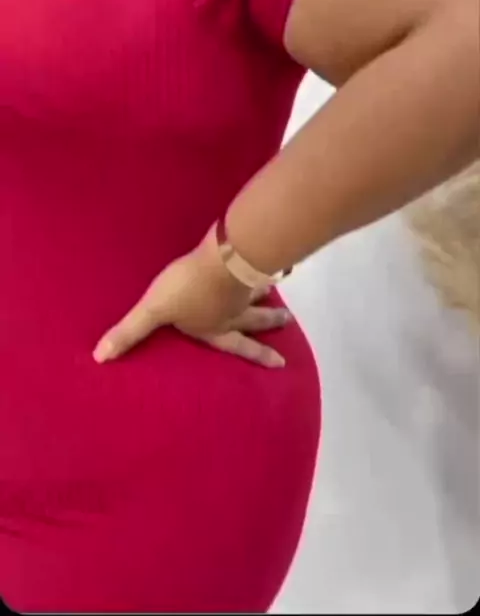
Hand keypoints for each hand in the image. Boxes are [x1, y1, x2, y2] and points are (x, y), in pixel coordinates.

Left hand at [93, 227, 289, 367]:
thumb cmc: (189, 288)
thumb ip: (129, 331)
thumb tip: (100, 357)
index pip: (236, 345)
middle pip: (255, 319)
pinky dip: (268, 268)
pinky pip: (259, 268)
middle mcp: (234, 310)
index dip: (257, 355)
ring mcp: (244, 285)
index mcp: (216, 326)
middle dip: (270, 323)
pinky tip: (274, 262)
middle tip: (288, 322)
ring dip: (268, 296)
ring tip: (281, 298)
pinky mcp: (247, 261)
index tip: (281, 363)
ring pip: (258, 293)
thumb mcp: (152, 310)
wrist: (222, 258)